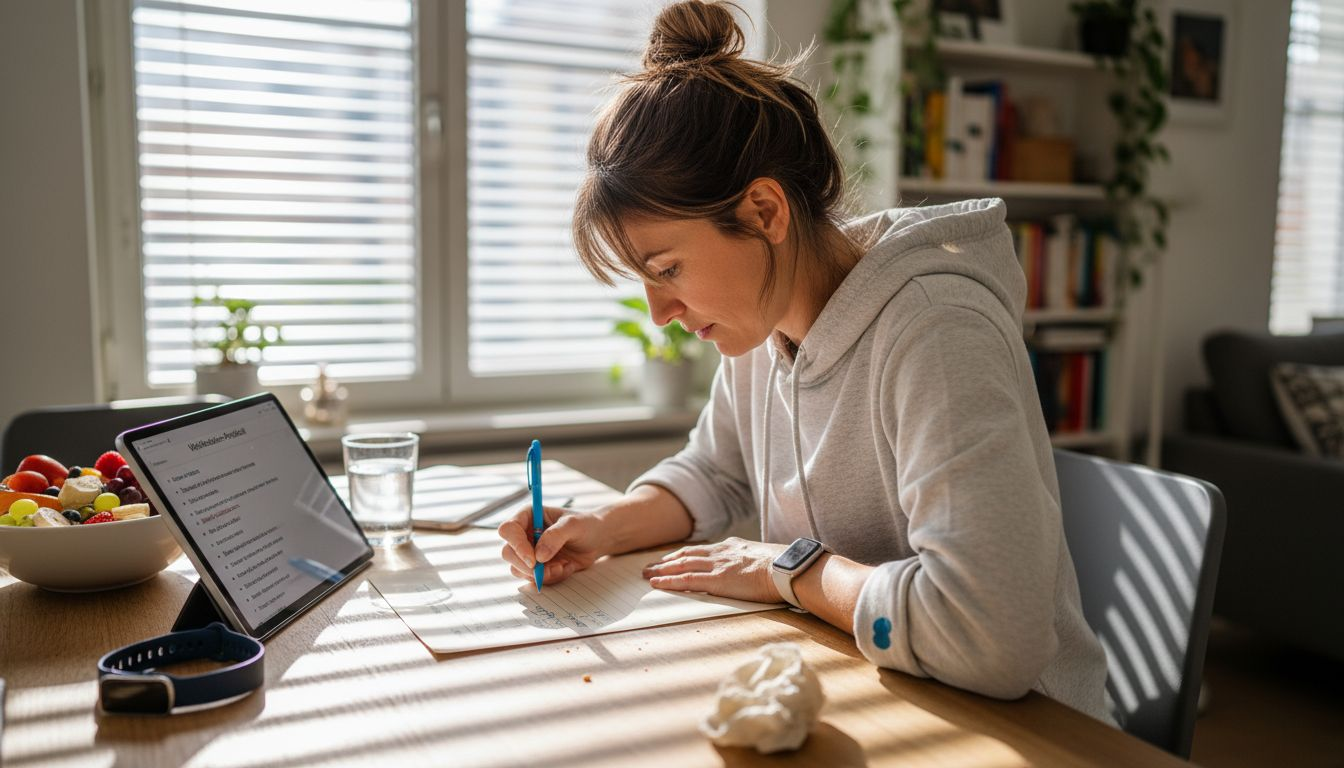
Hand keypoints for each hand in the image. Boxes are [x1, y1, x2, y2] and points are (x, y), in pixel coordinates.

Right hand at [498, 504, 607, 588]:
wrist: (597, 540)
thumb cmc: (585, 525)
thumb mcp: (573, 525)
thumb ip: (556, 536)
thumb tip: (539, 556)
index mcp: (528, 516)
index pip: (508, 530)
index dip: (516, 545)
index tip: (533, 559)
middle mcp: (524, 534)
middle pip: (508, 553)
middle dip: (527, 565)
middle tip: (547, 569)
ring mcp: (528, 552)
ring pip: (518, 569)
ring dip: (541, 573)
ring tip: (563, 565)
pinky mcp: (536, 566)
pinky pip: (533, 579)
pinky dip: (550, 578)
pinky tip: (565, 567)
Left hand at [641, 537, 787, 603]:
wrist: (789, 567)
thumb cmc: (784, 567)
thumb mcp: (764, 558)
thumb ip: (751, 562)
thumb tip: (752, 569)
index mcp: (732, 547)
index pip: (702, 550)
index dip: (684, 555)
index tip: (671, 559)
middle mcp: (721, 553)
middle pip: (686, 555)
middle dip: (666, 561)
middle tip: (650, 566)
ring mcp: (718, 565)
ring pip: (682, 566)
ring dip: (662, 570)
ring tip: (647, 575)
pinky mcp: (717, 580)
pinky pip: (687, 580)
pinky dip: (669, 581)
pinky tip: (656, 584)